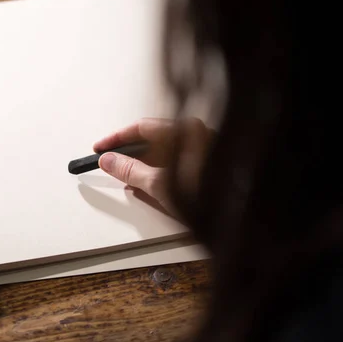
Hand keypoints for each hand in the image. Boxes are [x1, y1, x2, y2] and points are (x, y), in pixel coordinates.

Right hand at [94, 117, 212, 213]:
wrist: (242, 213)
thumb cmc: (210, 196)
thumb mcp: (160, 184)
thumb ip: (131, 171)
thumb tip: (109, 161)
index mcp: (184, 130)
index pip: (140, 128)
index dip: (116, 139)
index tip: (100, 149)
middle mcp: (196, 132)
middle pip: (152, 137)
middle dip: (129, 153)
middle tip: (111, 165)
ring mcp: (204, 145)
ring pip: (164, 148)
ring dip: (144, 163)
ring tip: (129, 181)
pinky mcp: (209, 160)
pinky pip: (177, 157)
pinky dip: (160, 168)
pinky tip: (152, 184)